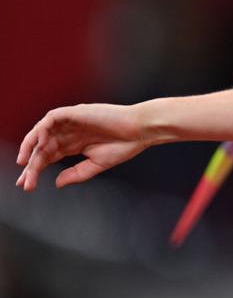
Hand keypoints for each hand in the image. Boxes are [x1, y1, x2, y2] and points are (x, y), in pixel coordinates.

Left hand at [16, 103, 146, 190]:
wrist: (141, 130)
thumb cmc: (125, 145)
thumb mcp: (97, 164)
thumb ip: (76, 173)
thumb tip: (56, 182)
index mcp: (75, 144)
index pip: (48, 156)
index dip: (36, 170)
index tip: (27, 185)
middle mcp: (70, 132)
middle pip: (43, 147)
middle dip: (32, 164)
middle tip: (25, 181)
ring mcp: (72, 121)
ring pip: (43, 131)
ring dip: (31, 146)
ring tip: (26, 163)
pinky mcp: (76, 112)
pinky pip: (52, 118)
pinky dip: (42, 129)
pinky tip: (39, 143)